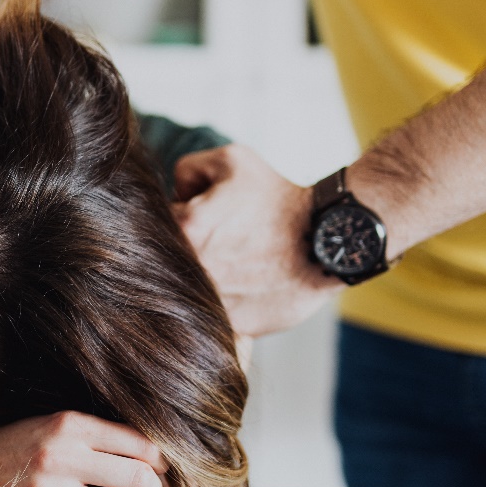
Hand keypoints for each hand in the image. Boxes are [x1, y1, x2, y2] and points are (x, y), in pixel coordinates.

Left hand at [172, 143, 342, 337]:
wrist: (329, 240)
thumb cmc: (280, 198)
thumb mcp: (232, 160)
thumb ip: (188, 169)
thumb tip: (173, 195)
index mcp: (187, 229)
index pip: (156, 225)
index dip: (178, 219)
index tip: (202, 219)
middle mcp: (194, 270)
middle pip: (168, 263)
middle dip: (187, 251)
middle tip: (221, 242)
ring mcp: (213, 302)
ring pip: (189, 292)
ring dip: (200, 280)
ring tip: (234, 264)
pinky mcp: (234, 326)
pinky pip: (213, 317)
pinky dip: (222, 305)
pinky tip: (243, 287)